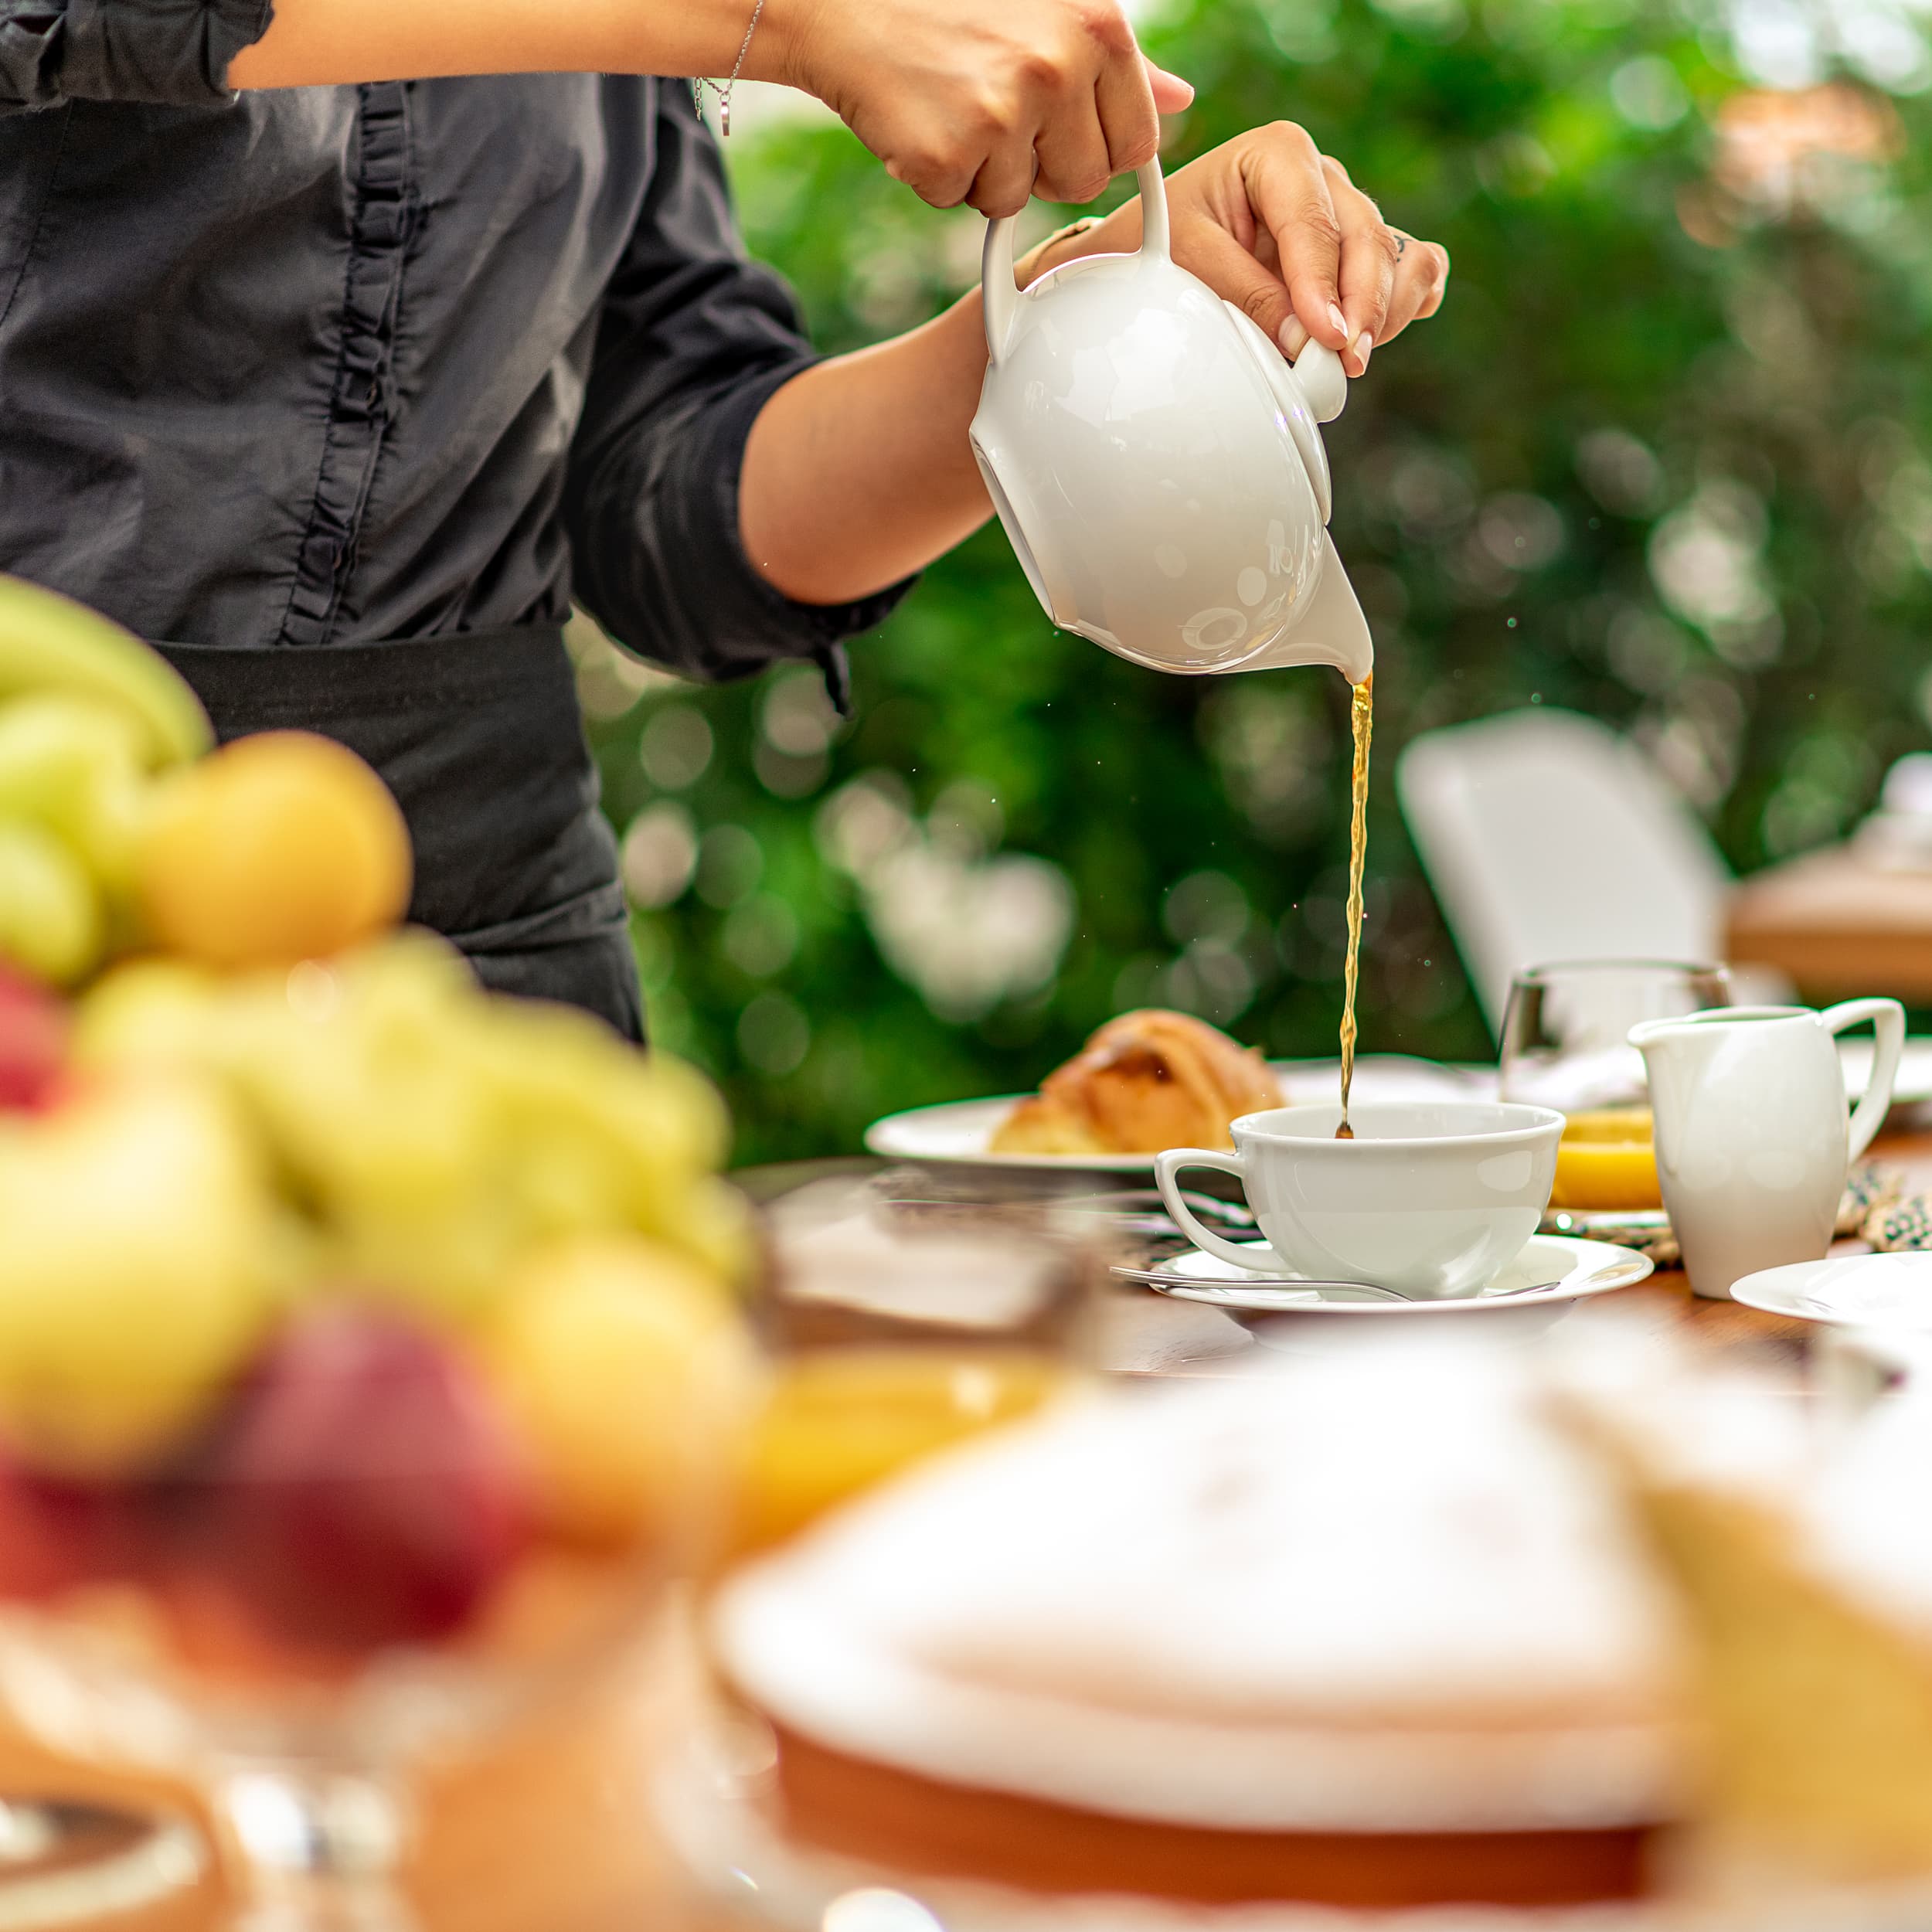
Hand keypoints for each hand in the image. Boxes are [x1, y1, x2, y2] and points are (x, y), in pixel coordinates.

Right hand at [756, 0, 1193, 214]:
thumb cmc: (951, 0)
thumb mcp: (1051, 6)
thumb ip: (1121, 61)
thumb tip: (1180, 101)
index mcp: (1098, 27)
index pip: (1136, 141)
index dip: (1095, 144)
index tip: (1060, 127)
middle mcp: (1057, 68)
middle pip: (1083, 181)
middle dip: (1042, 164)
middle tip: (996, 112)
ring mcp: (1001, 114)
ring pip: (1019, 198)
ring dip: (985, 170)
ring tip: (955, 105)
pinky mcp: (945, 154)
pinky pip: (960, 202)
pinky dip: (936, 175)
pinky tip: (921, 118)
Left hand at [1029, 124, 1450, 377]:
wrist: (1157, 245)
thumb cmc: (1167, 241)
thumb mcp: (1188, 261)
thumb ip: (1247, 296)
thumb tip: (1307, 341)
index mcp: (1278, 155)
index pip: (1314, 224)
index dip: (1324, 285)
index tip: (1325, 337)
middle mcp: (1323, 177)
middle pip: (1366, 239)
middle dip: (1362, 306)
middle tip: (1343, 362)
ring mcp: (1350, 211)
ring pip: (1400, 255)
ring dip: (1385, 311)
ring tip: (1350, 358)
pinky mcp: (1365, 248)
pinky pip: (1417, 266)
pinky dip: (1409, 301)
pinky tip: (1377, 336)